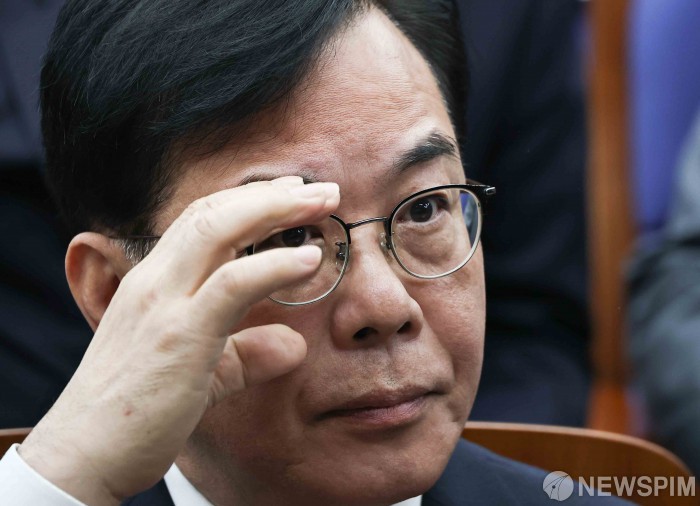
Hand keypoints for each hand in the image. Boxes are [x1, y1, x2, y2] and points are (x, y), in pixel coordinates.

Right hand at [19, 177, 339, 504]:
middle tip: (323, 189)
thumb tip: (294, 346)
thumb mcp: (202, 374)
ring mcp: (163, 304)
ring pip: (219, 230)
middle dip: (272, 193)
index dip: (248, 200)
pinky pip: (232, 285)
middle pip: (214, 212)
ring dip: (277, 209)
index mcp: (153, 282)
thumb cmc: (135, 413)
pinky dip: (274, 265)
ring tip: (326, 202)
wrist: (83, 454)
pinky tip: (309, 259)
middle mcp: (154, 282)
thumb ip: (246, 353)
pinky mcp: (179, 336)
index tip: (290, 194)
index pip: (201, 219)